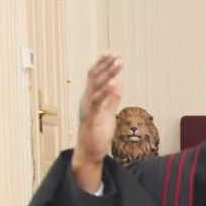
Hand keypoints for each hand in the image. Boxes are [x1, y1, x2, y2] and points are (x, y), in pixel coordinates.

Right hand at [73, 53, 123, 191]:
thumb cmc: (97, 133)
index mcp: (90, 97)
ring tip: (117, 63)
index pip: (95, 76)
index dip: (103, 64)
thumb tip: (118, 83)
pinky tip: (112, 82)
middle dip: (106, 64)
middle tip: (117, 54)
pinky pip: (96, 102)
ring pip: (96, 86)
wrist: (89, 152)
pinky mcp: (90, 118)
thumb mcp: (108, 113)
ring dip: (108, 73)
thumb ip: (112, 98)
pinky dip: (104, 91)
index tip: (112, 52)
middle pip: (95, 77)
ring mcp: (87, 108)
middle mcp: (86, 99)